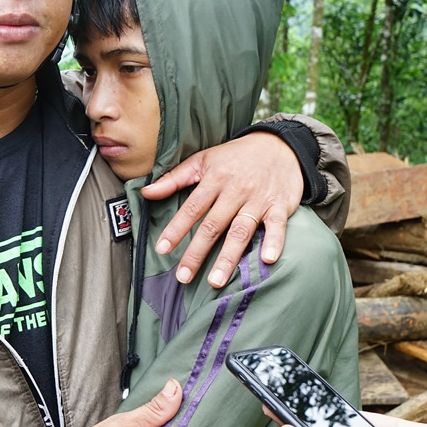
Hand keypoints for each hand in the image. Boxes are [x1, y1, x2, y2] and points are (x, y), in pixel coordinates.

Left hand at [142, 131, 301, 286]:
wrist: (280, 146)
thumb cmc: (236, 156)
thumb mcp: (204, 160)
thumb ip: (174, 178)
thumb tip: (146, 192)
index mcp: (214, 179)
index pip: (191, 208)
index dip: (176, 229)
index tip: (162, 250)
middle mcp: (235, 191)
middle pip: (213, 225)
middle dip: (197, 252)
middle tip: (184, 277)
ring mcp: (258, 199)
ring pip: (241, 230)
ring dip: (228, 257)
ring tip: (215, 281)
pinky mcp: (280, 206)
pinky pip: (278, 226)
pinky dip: (274, 242)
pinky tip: (267, 260)